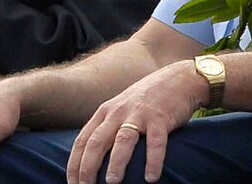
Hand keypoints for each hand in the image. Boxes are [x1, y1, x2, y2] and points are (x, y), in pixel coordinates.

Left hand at [67, 60, 206, 183]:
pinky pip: (156, 142)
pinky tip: (151, 178)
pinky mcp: (161, 118)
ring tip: (112, 182)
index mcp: (106, 112)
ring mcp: (140, 114)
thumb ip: (108, 126)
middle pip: (97, 141)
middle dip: (88, 167)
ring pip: (123, 140)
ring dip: (116, 162)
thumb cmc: (148, 99)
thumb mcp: (121, 108)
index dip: (75, 163)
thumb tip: (94, 157)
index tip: (72, 182)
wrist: (179, 79)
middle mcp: (119, 112)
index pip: (83, 139)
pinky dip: (153, 161)